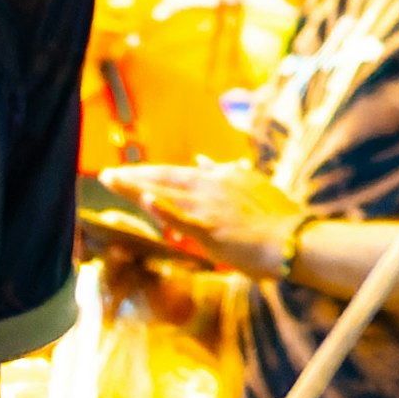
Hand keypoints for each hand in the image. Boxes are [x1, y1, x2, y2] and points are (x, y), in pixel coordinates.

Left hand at [107, 162, 298, 279]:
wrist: (292, 238)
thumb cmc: (274, 217)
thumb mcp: (249, 184)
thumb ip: (222, 173)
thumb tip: (202, 160)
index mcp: (219, 176)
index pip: (174, 174)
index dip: (148, 173)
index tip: (126, 174)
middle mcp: (211, 184)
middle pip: (163, 178)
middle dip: (133, 176)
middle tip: (106, 175)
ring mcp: (209, 205)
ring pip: (164, 192)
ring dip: (135, 187)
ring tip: (111, 181)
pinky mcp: (210, 228)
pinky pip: (181, 217)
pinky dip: (163, 207)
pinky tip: (145, 199)